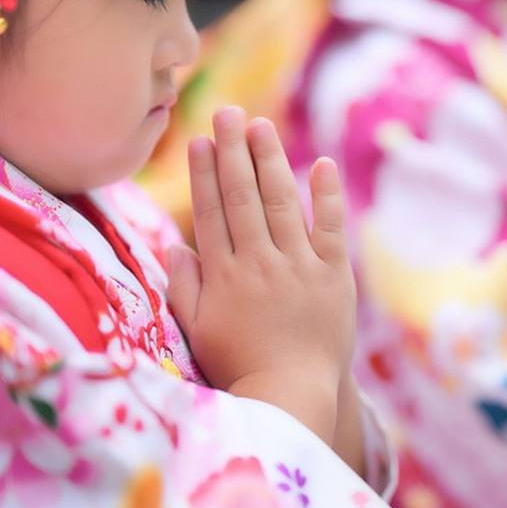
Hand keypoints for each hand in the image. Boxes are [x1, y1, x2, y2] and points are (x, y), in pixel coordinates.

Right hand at [165, 107, 355, 444]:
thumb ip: (183, 285)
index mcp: (223, 275)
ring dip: (270, 160)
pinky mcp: (333, 275)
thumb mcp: (197, 329)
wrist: (291, 395)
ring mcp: (298, 267)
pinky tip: (319, 163)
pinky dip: (325, 194)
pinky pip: (328, 227)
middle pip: (243, 195)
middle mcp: (259, 262)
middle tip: (228, 112)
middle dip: (234, 150)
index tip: (199, 139)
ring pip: (280, 202)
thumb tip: (173, 243)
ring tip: (260, 126)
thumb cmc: (238, 367)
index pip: (211, 211)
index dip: (204, 172)